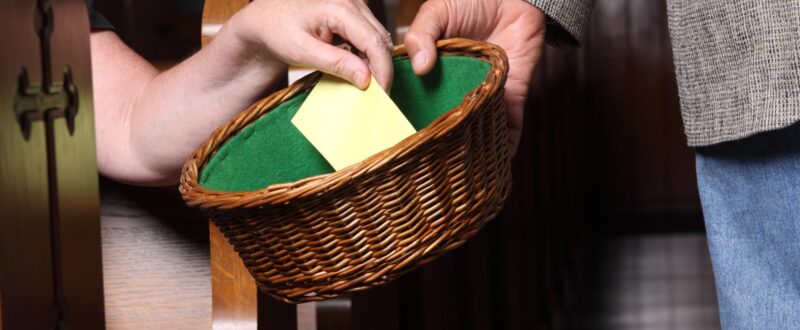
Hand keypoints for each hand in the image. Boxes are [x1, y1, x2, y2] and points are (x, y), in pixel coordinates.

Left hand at [225, 0, 393, 88]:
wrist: (264, 19)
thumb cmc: (277, 31)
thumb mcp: (302, 51)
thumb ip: (336, 63)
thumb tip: (366, 78)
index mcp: (339, 8)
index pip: (374, 42)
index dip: (382, 70)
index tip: (382, 94)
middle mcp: (351, 2)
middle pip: (381, 39)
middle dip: (382, 69)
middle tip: (378, 95)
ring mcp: (354, 6)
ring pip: (378, 38)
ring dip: (376, 63)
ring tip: (368, 86)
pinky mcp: (352, 14)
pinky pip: (369, 36)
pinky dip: (368, 56)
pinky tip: (359, 71)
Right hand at [405, 0, 545, 155]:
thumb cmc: (472, 1)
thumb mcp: (437, 11)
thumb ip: (422, 34)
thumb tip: (420, 67)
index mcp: (431, 74)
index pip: (413, 101)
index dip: (402, 119)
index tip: (391, 137)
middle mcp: (454, 91)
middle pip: (442, 124)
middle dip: (433, 145)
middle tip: (418, 165)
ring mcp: (482, 97)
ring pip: (472, 132)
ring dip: (465, 153)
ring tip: (450, 178)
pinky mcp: (510, 99)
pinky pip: (506, 128)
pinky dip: (501, 149)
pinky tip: (491, 170)